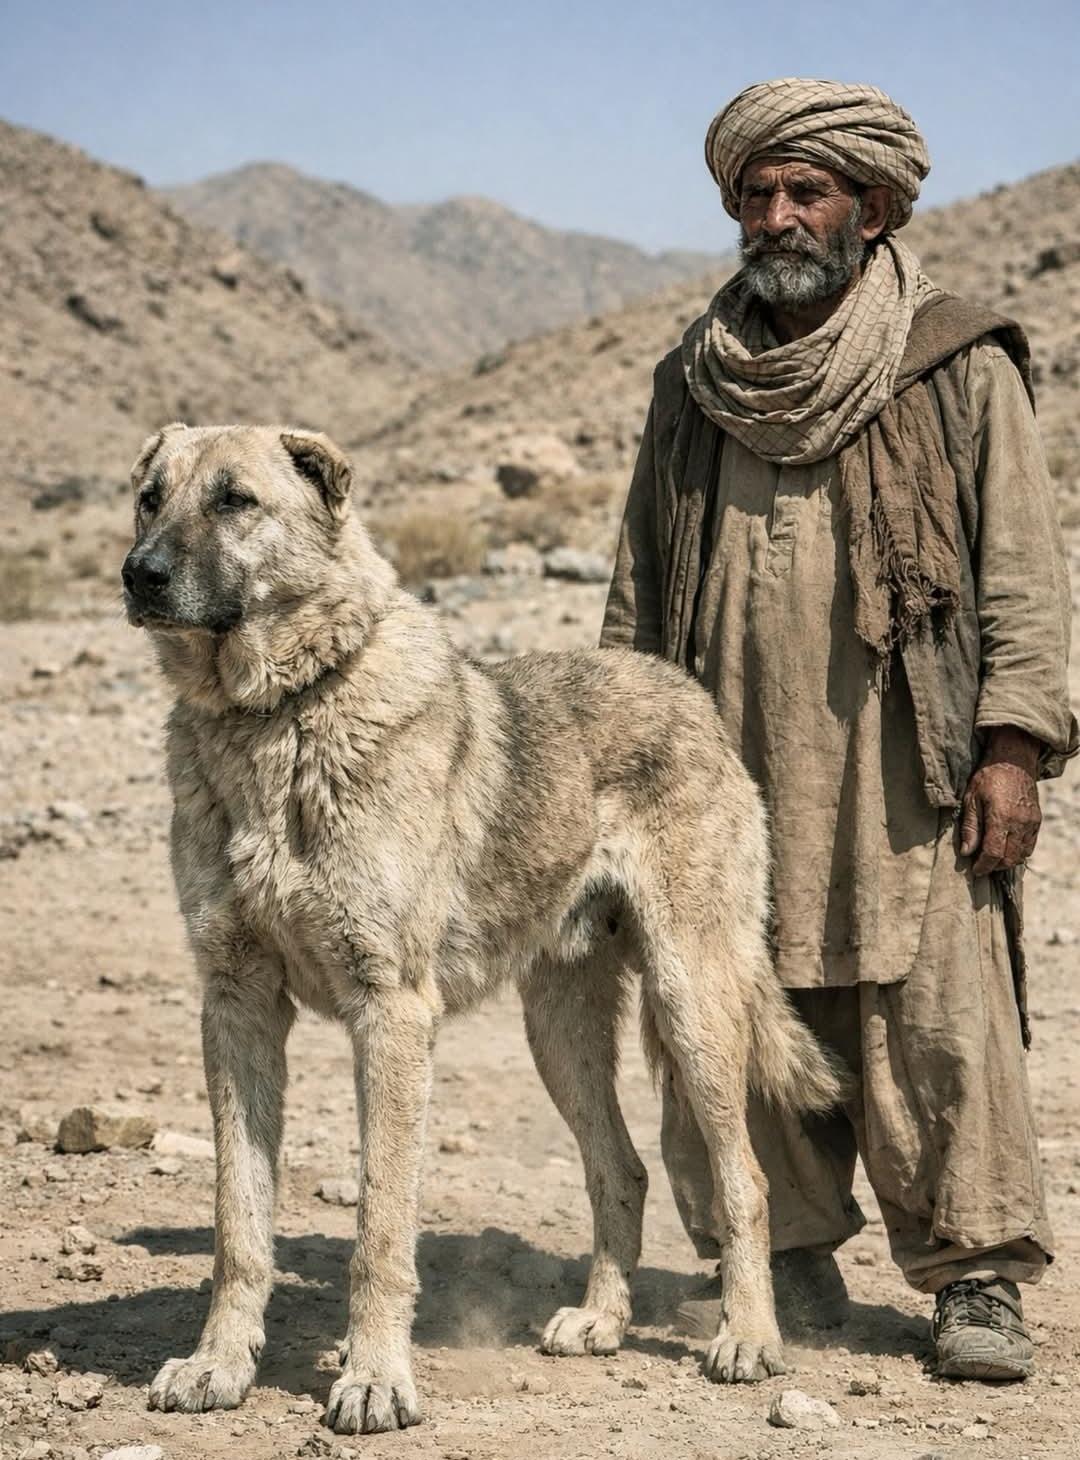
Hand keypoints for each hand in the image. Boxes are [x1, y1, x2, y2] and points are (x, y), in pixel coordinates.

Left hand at [959, 726, 1042, 875]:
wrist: (1013, 760)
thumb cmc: (988, 777)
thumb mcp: (971, 799)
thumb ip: (970, 828)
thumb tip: (967, 852)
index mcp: (1001, 817)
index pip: (994, 853)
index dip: (984, 865)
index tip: (975, 870)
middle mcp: (1020, 823)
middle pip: (1009, 858)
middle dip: (995, 866)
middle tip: (982, 865)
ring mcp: (1031, 822)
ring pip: (1022, 854)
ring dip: (1007, 861)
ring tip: (993, 858)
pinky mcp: (1037, 820)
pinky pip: (1030, 845)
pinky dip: (1018, 852)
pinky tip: (1006, 848)